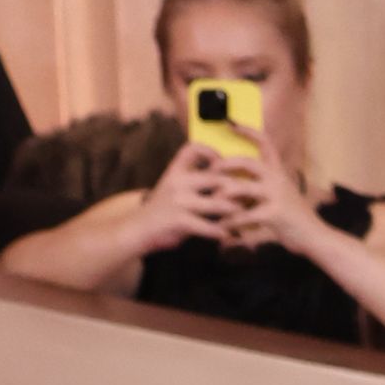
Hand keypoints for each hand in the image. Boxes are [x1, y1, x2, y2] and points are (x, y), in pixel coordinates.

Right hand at [133, 136, 239, 252]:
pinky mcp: (180, 221)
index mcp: (175, 171)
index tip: (222, 165)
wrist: (137, 230)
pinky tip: (227, 236)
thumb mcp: (173, 188)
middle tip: (247, 197)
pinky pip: (208, 227)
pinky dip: (221, 232)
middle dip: (234, 188)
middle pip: (215, 178)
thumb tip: (221, 179)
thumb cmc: (161, 210)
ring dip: (233, 211)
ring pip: (217, 203)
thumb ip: (192, 182)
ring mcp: (179, 201)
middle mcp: (177, 182)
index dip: (211, 152)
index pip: (192, 148)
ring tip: (242, 216)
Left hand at [205, 121, 318, 253]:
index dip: (247, 131)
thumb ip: (264, 187)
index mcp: (279, 172)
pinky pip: (246, 215)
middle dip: (225, 164)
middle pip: (247, 162)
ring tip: (212, 200)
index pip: (264, 142)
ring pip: (241, 187)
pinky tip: (223, 225)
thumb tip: (238, 184)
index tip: (230, 123)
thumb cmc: (295, 219)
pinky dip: (232, 221)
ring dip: (223, 193)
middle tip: (211, 169)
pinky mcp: (274, 214)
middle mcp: (278, 180)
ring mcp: (276, 196)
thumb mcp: (282, 196)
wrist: (316, 237)